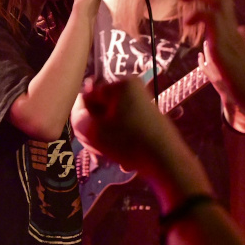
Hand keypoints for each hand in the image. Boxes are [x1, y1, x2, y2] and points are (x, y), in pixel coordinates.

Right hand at [72, 78, 189, 175]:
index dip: (83, 117)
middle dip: (96, 131)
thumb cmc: (129, 142)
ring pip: (110, 121)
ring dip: (106, 140)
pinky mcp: (146, 118)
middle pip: (100, 109)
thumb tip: (79, 111)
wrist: (166, 160)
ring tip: (110, 156)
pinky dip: (119, 142)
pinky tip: (121, 158)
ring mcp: (141, 103)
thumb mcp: (94, 131)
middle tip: (99, 150)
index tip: (88, 136)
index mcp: (121, 84)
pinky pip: (123, 127)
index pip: (88, 95)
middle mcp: (132, 89)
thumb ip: (77, 117)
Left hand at [178, 0, 244, 115]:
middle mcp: (231, 27)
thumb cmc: (243, 88)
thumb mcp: (220, 73)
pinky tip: (188, 23)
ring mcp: (230, 34)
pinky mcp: (225, 44)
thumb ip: (209, 62)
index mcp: (230, 30)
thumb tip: (201, 57)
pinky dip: (199, 14)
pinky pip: (213, 18)